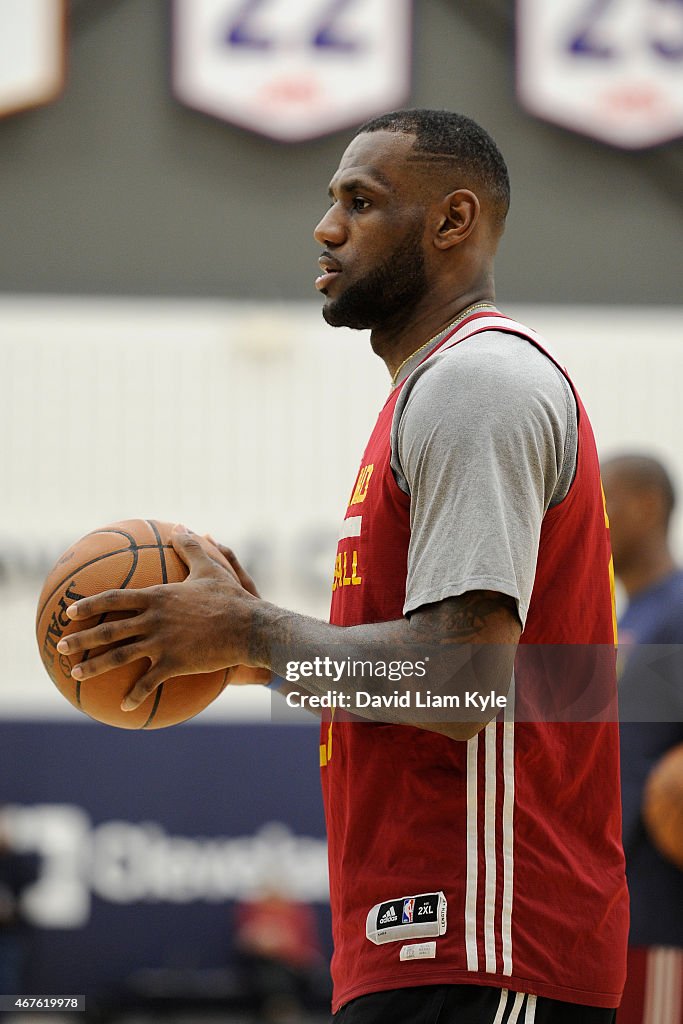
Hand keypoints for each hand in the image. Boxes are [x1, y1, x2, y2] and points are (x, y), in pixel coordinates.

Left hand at [57, 526, 268, 710]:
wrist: (249, 626)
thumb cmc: (232, 596)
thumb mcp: (212, 567)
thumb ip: (192, 547)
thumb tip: (181, 526)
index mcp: (158, 596)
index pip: (114, 598)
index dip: (90, 604)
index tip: (70, 611)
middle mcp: (154, 619)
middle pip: (108, 629)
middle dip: (81, 638)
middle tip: (60, 644)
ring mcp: (162, 642)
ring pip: (120, 656)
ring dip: (94, 666)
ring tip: (75, 674)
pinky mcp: (175, 663)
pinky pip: (149, 682)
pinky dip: (135, 695)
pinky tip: (124, 706)